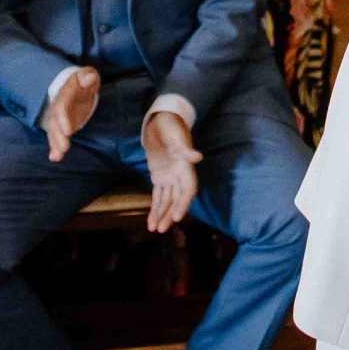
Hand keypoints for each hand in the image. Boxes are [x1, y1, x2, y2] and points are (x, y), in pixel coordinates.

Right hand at [44, 66, 100, 161]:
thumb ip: (88, 76)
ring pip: (53, 132)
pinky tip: (55, 158)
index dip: (63, 119)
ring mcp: (58, 118)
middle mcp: (58, 107)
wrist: (77, 86)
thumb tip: (89, 78)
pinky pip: (56, 137)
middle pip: (55, 123)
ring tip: (57, 157)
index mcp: (64, 94)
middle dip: (58, 136)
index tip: (68, 131)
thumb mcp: (88, 75)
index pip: (61, 107)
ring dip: (55, 144)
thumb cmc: (85, 80)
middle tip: (64, 148)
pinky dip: (54, 147)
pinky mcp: (61, 126)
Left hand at [141, 109, 202, 232]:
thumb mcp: (175, 134)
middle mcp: (179, 174)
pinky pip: (158, 196)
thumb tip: (197, 158)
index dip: (184, 203)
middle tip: (161, 229)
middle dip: (170, 214)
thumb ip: (184, 147)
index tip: (177, 217)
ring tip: (155, 229)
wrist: (160, 120)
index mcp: (185, 165)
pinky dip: (155, 208)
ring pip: (167, 200)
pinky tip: (151, 220)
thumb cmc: (169, 125)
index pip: (188, 188)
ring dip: (162, 214)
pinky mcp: (159, 177)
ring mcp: (169, 177)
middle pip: (177, 199)